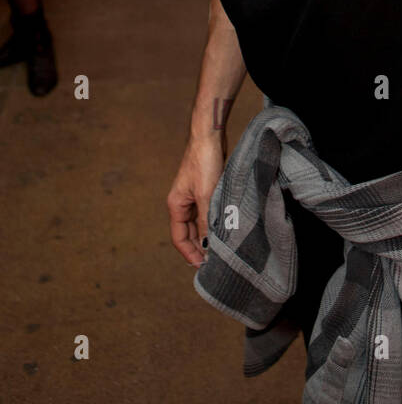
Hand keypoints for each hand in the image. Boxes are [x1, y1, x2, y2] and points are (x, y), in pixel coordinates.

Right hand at [167, 133, 224, 267]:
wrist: (210, 136)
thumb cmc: (204, 162)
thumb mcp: (206, 194)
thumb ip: (206, 221)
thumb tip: (207, 246)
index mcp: (176, 205)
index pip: (179, 238)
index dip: (189, 253)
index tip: (202, 267)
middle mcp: (182, 203)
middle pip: (188, 233)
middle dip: (198, 248)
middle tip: (214, 263)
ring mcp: (193, 197)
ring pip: (198, 224)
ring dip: (207, 236)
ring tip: (220, 250)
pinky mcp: (205, 191)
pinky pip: (207, 214)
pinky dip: (213, 224)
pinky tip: (223, 230)